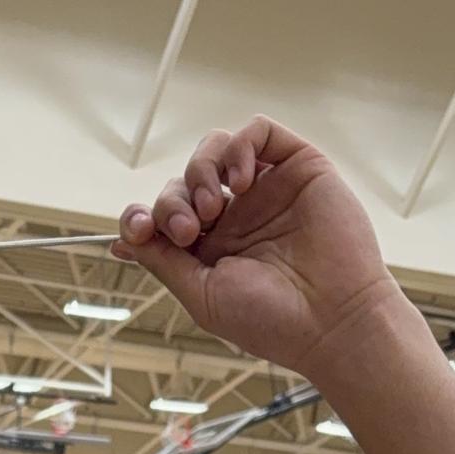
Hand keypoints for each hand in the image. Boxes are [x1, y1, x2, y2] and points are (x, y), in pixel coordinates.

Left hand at [111, 116, 405, 379]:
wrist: (332, 320)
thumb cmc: (271, 320)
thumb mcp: (202, 295)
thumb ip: (163, 262)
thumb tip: (122, 240)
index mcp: (210, 250)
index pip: (162, 217)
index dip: (142, 216)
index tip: (138, 230)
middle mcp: (236, 217)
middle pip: (183, 182)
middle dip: (173, 202)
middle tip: (190, 231)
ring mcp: (266, 190)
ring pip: (215, 151)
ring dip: (200, 171)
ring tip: (213, 208)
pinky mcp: (298, 167)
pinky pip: (258, 132)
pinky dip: (239, 147)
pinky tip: (240, 181)